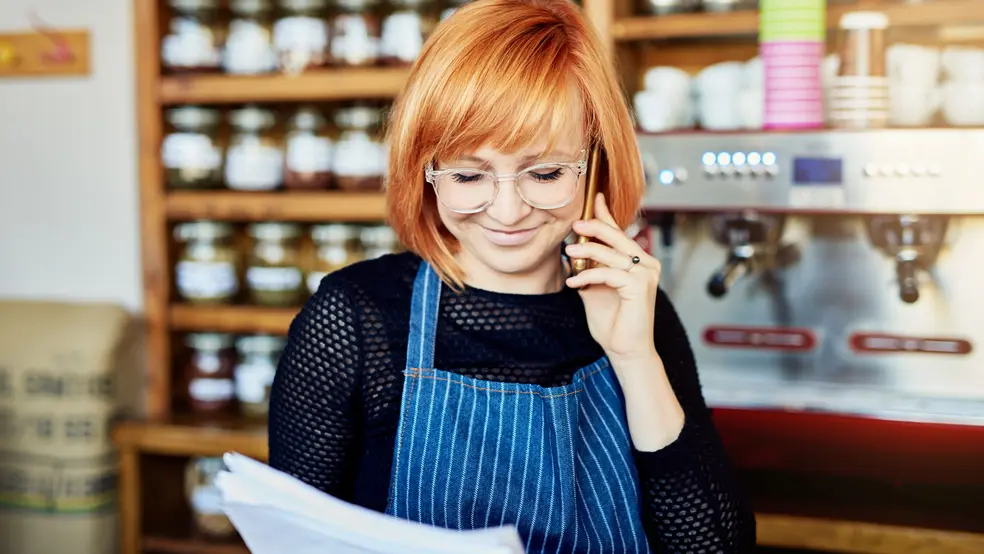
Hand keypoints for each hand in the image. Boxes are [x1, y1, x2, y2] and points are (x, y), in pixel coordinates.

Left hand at [565, 193, 660, 363]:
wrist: (625, 350)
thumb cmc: (613, 323)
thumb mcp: (595, 290)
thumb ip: (589, 270)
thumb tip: (572, 252)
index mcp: (637, 262)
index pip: (620, 233)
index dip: (606, 215)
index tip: (595, 198)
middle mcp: (646, 264)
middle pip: (617, 236)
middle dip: (595, 226)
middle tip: (575, 224)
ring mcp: (646, 274)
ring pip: (611, 253)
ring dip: (587, 251)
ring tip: (569, 253)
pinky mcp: (640, 286)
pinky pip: (608, 273)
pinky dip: (588, 276)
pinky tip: (574, 283)